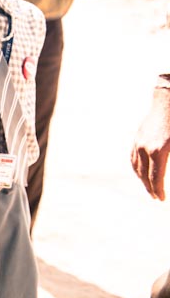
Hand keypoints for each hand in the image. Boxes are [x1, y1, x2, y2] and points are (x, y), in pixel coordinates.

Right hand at [131, 85, 169, 199]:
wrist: (168, 98)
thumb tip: (167, 171)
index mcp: (159, 151)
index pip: (156, 177)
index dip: (158, 190)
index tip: (161, 199)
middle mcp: (145, 148)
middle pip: (144, 174)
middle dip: (150, 188)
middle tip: (155, 197)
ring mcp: (139, 141)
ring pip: (136, 166)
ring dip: (141, 179)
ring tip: (148, 187)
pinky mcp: (137, 136)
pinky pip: (133, 156)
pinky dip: (136, 167)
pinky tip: (140, 171)